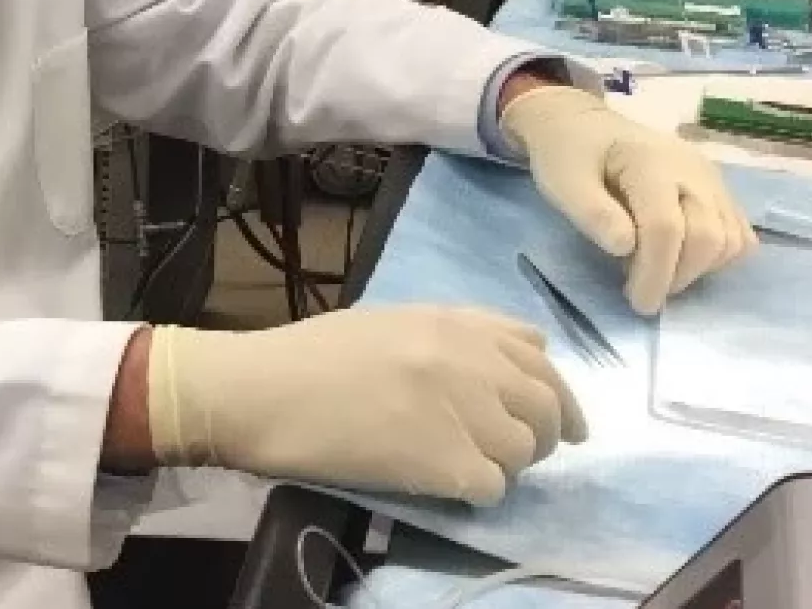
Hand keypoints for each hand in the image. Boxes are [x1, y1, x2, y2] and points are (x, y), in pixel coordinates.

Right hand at [145, 306, 585, 505]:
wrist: (260, 389)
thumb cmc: (307, 354)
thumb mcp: (390, 321)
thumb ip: (453, 334)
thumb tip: (511, 354)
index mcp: (455, 322)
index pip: (539, 355)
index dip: (550, 390)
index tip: (548, 416)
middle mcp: (471, 360)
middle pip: (546, 405)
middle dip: (541, 433)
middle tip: (513, 452)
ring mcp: (463, 411)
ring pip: (526, 451)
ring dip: (504, 463)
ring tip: (464, 465)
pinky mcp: (447, 462)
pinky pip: (494, 486)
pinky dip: (475, 491)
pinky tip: (442, 482)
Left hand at [502, 85, 756, 315]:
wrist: (583, 123)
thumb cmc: (569, 154)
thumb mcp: (563, 183)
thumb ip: (592, 213)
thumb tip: (625, 248)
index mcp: (650, 163)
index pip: (666, 228)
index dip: (655, 272)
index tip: (637, 302)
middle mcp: (693, 169)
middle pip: (709, 237)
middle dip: (678, 275)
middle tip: (642, 289)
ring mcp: (711, 178)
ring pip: (731, 239)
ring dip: (699, 269)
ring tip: (657, 270)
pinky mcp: (718, 189)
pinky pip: (738, 233)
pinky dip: (717, 257)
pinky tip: (680, 259)